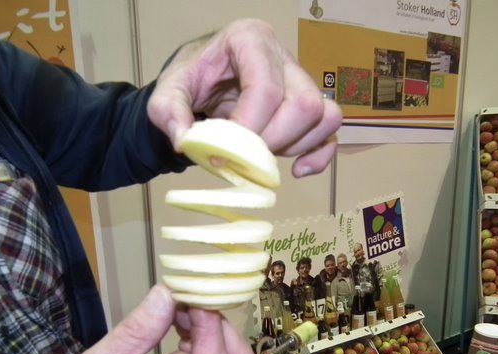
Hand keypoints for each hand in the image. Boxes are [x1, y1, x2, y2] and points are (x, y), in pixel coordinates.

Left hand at [147, 18, 342, 177]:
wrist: (203, 85)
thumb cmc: (191, 80)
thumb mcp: (168, 91)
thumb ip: (168, 112)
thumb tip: (185, 141)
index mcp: (250, 40)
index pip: (266, 88)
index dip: (249, 127)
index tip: (225, 151)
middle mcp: (283, 56)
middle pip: (303, 103)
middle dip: (274, 140)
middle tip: (244, 155)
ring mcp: (301, 81)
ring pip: (323, 116)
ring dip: (294, 146)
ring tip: (261, 154)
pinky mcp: (309, 107)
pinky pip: (330, 132)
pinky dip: (318, 155)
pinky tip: (297, 169)